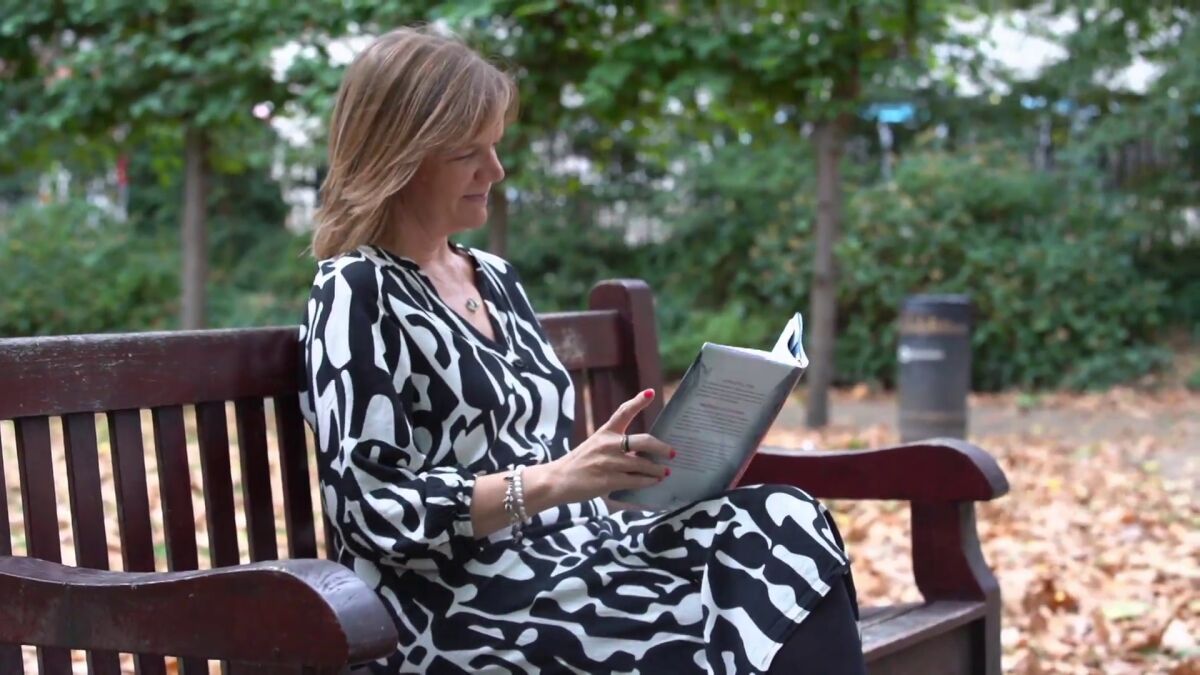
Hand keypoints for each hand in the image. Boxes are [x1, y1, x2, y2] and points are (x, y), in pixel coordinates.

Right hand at [545, 389, 674, 503]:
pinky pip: (636, 480)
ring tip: (665, 472)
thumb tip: (642, 453)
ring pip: (643, 464)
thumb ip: (615, 446)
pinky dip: (648, 482)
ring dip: (658, 470)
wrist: (557, 480)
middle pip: (643, 441)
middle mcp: (608, 444)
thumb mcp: (594, 446)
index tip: (651, 393)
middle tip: (672, 453)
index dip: (638, 401)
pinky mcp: (609, 480)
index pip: (623, 412)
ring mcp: (609, 462)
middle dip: (661, 447)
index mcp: (604, 432)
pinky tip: (654, 482)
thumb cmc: (578, 463)